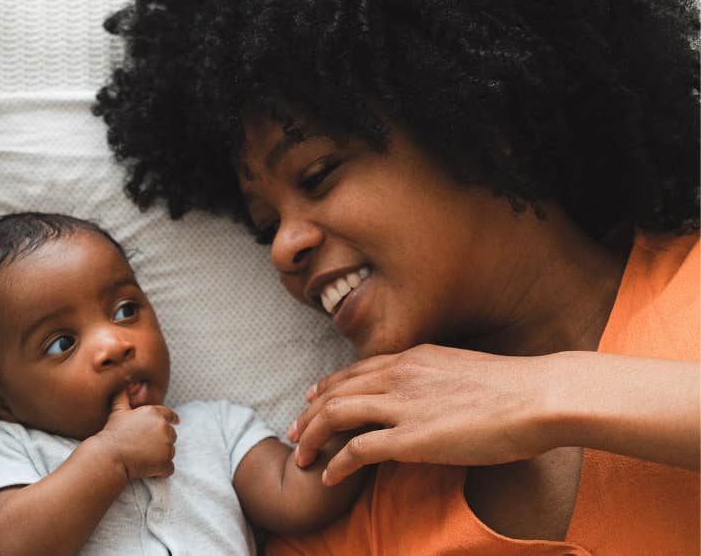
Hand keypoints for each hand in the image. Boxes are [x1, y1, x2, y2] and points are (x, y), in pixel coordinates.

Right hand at [91, 392, 178, 480]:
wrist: (110, 455)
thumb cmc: (113, 433)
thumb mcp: (118, 410)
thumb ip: (124, 396)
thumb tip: (125, 383)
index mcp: (155, 413)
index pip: (171, 415)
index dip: (173, 419)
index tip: (176, 422)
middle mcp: (164, 428)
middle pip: (171, 435)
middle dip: (162, 440)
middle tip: (145, 446)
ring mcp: (167, 446)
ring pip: (170, 451)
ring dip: (160, 455)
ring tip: (143, 457)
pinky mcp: (166, 463)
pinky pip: (169, 467)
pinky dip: (161, 470)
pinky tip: (149, 469)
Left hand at [288, 344, 556, 485]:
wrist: (539, 396)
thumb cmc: (516, 389)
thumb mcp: (464, 370)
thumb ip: (436, 379)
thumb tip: (432, 394)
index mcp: (413, 358)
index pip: (356, 370)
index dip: (329, 387)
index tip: (314, 400)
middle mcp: (399, 375)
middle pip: (336, 392)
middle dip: (309, 414)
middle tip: (295, 432)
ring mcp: (403, 405)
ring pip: (335, 416)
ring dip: (312, 438)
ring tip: (302, 457)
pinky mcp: (411, 438)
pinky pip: (357, 450)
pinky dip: (337, 463)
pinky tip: (329, 476)